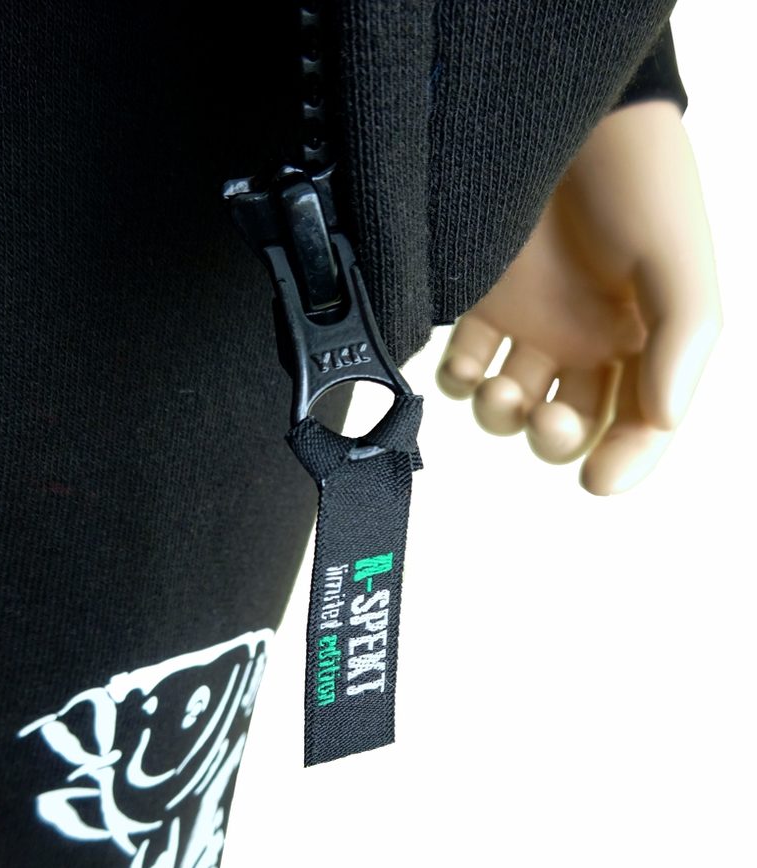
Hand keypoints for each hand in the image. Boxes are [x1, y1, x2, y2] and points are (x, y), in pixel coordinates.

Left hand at [435, 99, 722, 494]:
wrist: (558, 114)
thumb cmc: (633, 180)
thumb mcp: (677, 260)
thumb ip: (681, 342)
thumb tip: (664, 420)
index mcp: (646, 340)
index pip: (639, 426)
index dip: (625, 461)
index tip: (599, 480)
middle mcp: (588, 342)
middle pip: (569, 426)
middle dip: (554, 438)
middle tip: (546, 416)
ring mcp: (533, 326)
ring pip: (511, 406)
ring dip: (501, 416)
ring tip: (500, 388)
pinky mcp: (483, 304)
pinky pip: (463, 366)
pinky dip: (459, 379)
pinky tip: (469, 362)